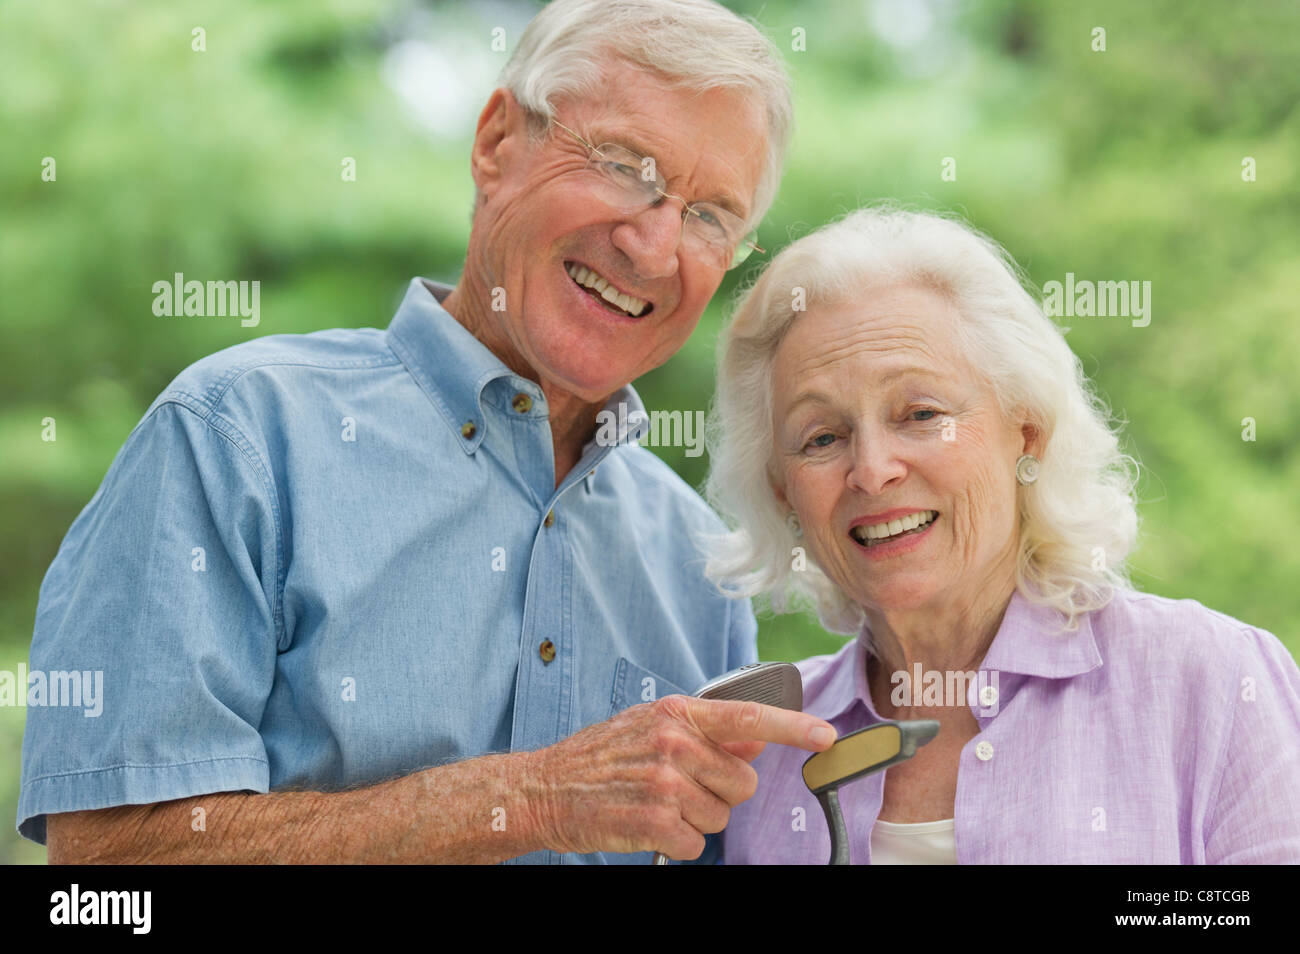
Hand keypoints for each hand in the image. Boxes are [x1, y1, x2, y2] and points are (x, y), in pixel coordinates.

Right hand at [523, 695, 835, 858]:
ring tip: (655, 804)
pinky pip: (695, 844)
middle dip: (718, 794)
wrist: (545, 787)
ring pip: (720, 818)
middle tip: (679, 788)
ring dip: (694, 820)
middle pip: (741, 784)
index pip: (748, 717)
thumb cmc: (600, 757)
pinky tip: (647, 825)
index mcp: (677, 714)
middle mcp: (674, 742)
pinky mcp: (653, 820)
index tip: (825, 736)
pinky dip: (676, 843)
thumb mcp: (651, 726)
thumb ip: (704, 731)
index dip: (793, 727)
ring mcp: (664, 781)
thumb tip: (756, 737)